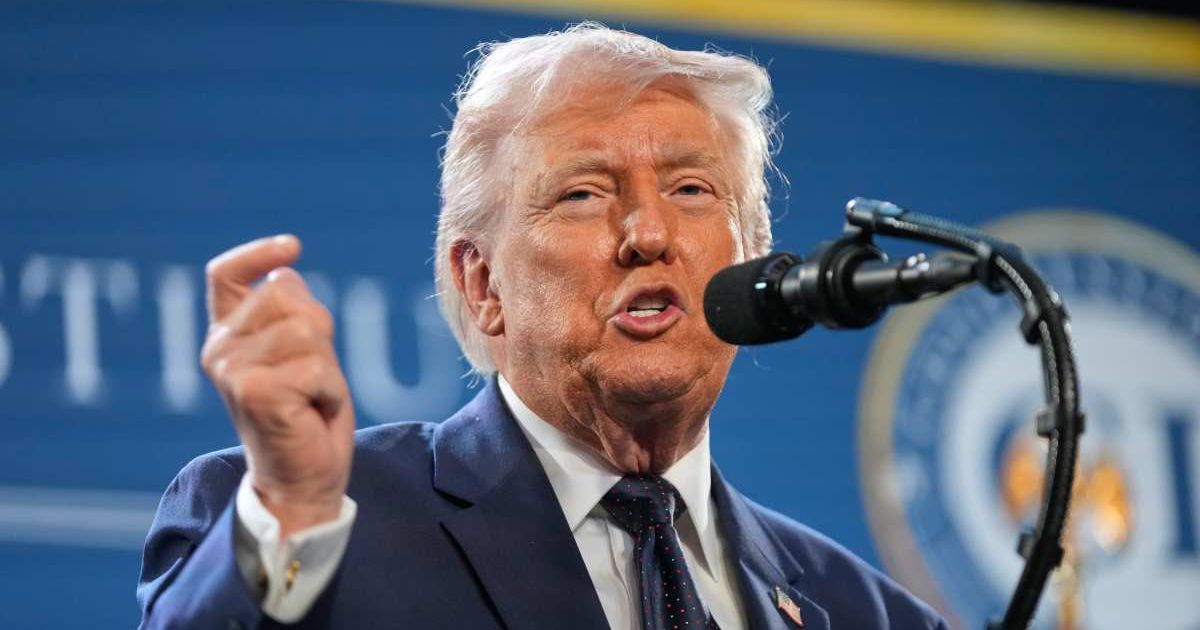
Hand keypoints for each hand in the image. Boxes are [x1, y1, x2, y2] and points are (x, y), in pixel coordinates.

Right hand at [201, 235, 353, 537]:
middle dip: (319, 332)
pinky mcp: (253, 391)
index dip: (257, 253)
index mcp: (226, 334)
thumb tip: (287, 272)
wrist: (301, 480)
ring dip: (328, 366)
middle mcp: (220, 348)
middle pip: (288, 295)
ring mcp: (232, 369)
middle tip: (311, 377)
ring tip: (312, 397)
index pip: (226, 275)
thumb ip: (293, 315)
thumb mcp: (304, 354)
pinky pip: (317, 367)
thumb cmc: (307, 416)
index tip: (293, 246)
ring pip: (307, 330)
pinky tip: (314, 413)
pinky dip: (330, 391)